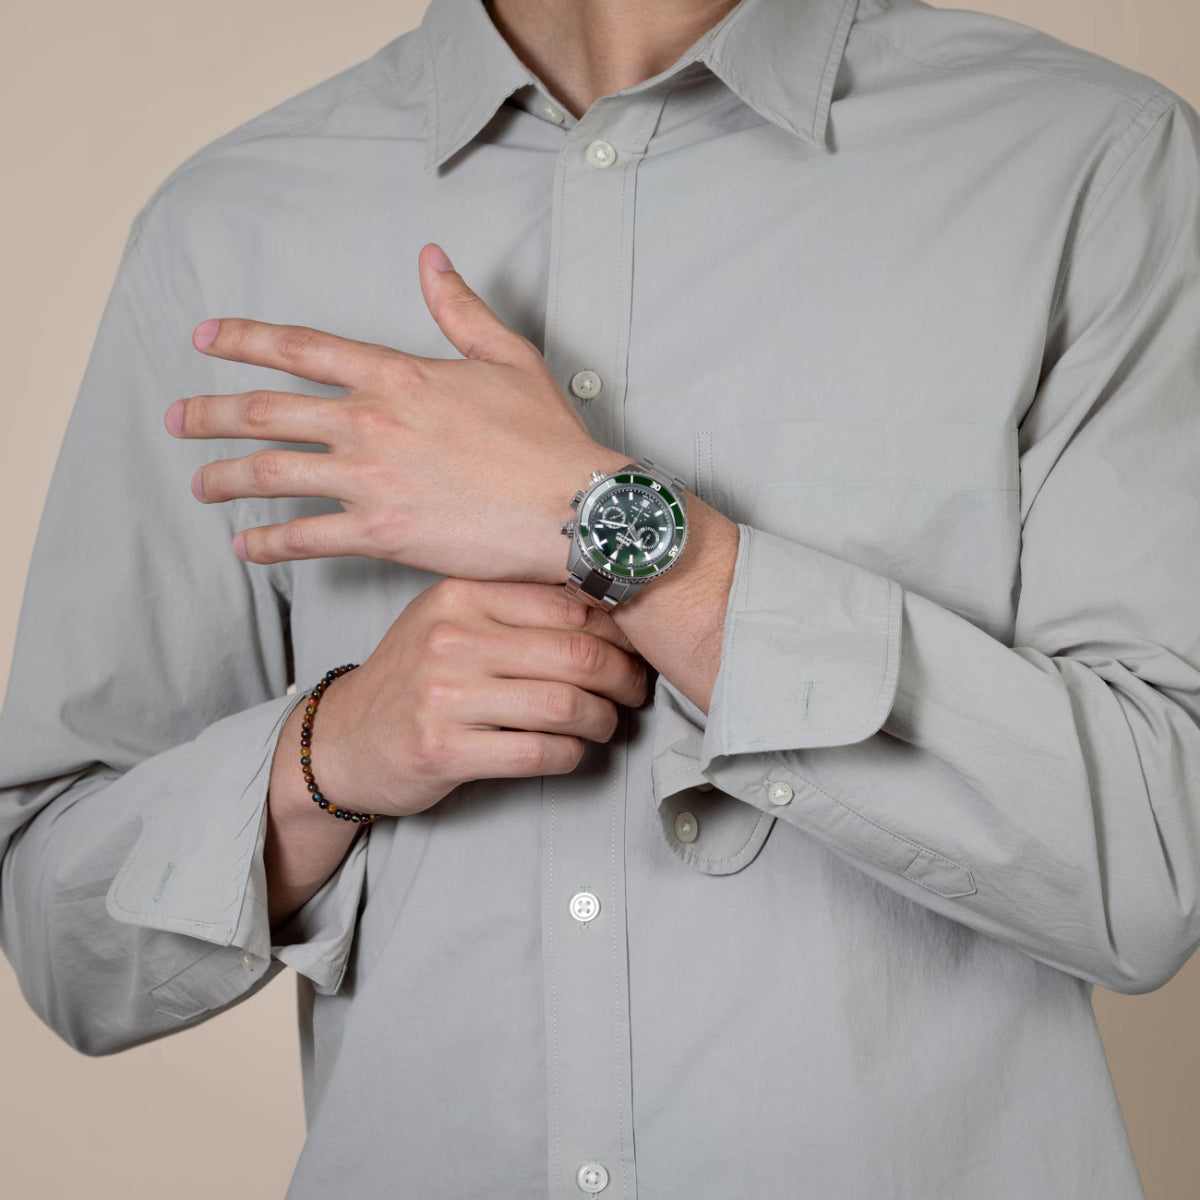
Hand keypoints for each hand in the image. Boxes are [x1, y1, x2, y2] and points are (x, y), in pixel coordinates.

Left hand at [166, 243, 627, 582]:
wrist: (573, 508)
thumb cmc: (546, 436)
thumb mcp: (507, 358)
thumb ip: (459, 308)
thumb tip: (430, 258)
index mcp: (395, 374)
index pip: (299, 348)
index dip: (243, 340)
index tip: (203, 340)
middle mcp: (369, 421)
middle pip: (264, 412)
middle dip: (209, 415)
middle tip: (176, 421)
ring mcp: (369, 479)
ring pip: (270, 474)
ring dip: (223, 479)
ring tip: (199, 486)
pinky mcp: (380, 532)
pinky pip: (305, 538)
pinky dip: (268, 546)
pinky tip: (245, 548)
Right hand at [302, 578, 648, 818]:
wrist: (343, 738)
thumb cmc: (415, 676)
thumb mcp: (452, 620)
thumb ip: (517, 608)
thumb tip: (614, 615)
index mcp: (460, 594)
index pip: (568, 603)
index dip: (618, 631)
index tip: (634, 649)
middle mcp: (451, 638)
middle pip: (577, 654)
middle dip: (624, 678)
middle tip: (633, 691)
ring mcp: (443, 696)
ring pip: (564, 704)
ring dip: (602, 720)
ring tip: (606, 724)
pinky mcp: (442, 750)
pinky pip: (538, 752)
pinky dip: (570, 755)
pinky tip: (571, 751)